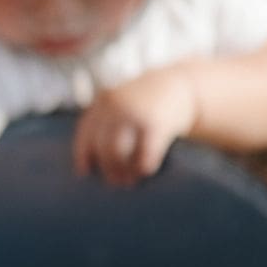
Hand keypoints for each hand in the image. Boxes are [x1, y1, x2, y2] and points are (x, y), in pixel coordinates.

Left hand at [73, 67, 198, 185]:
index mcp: (103, 102)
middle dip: (108, 169)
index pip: (85, 134)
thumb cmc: (148, 102)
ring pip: (118, 153)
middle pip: (102, 147)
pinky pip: (144, 154)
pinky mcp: (157, 123)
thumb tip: (89, 164)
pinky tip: (146, 171)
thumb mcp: (122, 103)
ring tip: (130, 181)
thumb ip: (106, 123)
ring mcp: (135, 113)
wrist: (182, 84)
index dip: (84, 156)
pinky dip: (143, 167)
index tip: (85, 172)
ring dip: (123, 171)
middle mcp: (115, 106)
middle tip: (117, 182)